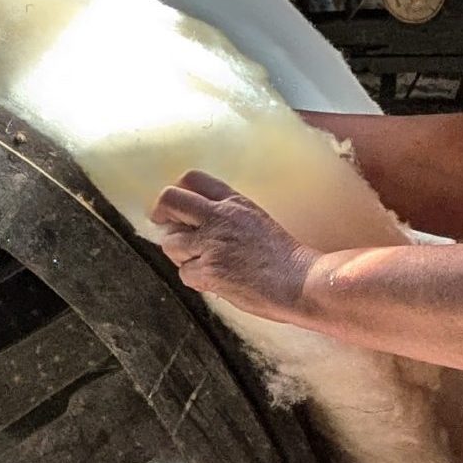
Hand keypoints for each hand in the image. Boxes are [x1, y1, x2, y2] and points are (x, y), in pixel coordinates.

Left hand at [150, 171, 317, 320]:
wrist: (301, 282)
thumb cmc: (286, 258)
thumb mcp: (257, 221)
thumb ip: (228, 217)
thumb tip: (198, 225)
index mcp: (234, 202)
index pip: (192, 179)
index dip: (177, 191)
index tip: (175, 206)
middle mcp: (219, 217)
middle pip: (170, 200)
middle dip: (161, 214)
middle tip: (164, 225)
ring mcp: (211, 244)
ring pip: (170, 242)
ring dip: (179, 254)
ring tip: (201, 262)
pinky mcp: (209, 271)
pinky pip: (184, 273)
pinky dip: (196, 280)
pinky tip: (215, 281)